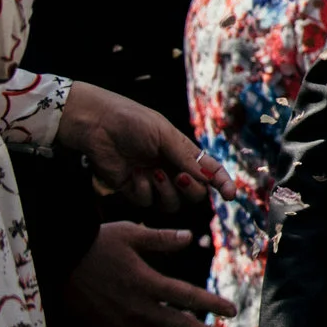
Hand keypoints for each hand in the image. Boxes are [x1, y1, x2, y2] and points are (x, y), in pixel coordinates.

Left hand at [55, 81, 239, 209]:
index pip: (210, 171)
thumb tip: (207, 178)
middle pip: (194, 193)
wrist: (96, 126)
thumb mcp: (164, 135)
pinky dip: (141, 190)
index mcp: (183, 152)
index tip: (230, 195)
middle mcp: (171, 168)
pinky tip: (132, 174)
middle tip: (178, 176)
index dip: (223, 183)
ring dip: (165, 191)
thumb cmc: (132, 122)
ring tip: (151, 172)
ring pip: (172, 204)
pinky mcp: (133, 189)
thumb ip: (185, 158)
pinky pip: (146, 202)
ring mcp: (153, 180)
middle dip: (190, 188)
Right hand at [60, 222, 236, 326]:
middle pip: (178, 324)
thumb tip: (188, 238)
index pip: (188, 297)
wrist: (53, 265)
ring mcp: (120, 322)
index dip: (213, 304)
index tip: (232, 310)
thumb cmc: (93, 245)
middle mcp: (136, 307)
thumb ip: (161, 238)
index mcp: (145, 282)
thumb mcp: (128, 233)